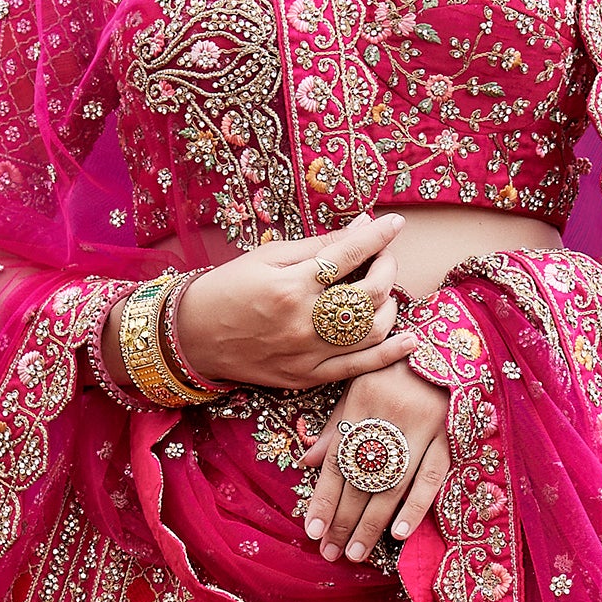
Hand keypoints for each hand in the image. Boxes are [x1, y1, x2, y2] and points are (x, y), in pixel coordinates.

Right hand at [167, 208, 418, 395]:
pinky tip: (409, 339)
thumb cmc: (227, 289)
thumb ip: (317, 245)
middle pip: (368, 293)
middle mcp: (303, 321)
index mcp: (290, 284)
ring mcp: (308, 353)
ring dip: (390, 306)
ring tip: (384, 290)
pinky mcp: (307, 377)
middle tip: (384, 256)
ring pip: (372, 330)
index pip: (348, 254)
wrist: (193, 336)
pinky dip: (389, 354)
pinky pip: (358, 368)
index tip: (394, 224)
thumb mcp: (266, 256)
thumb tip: (361, 226)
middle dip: (386, 268)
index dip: (377, 236)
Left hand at [303, 357, 451, 564]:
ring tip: (356, 553)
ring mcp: (421, 429)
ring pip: (392, 486)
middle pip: (361, 480)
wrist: (445, 341)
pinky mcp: (449, 435)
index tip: (312, 530)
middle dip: (343, 521)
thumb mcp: (357, 383)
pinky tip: (400, 534)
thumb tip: (307, 462)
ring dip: (372, 524)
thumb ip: (336, 424)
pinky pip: (431, 477)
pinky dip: (416, 507)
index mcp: (362, 404)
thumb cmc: (393, 366)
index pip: (338, 461)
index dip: (324, 498)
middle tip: (331, 553)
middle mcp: (389, 418)